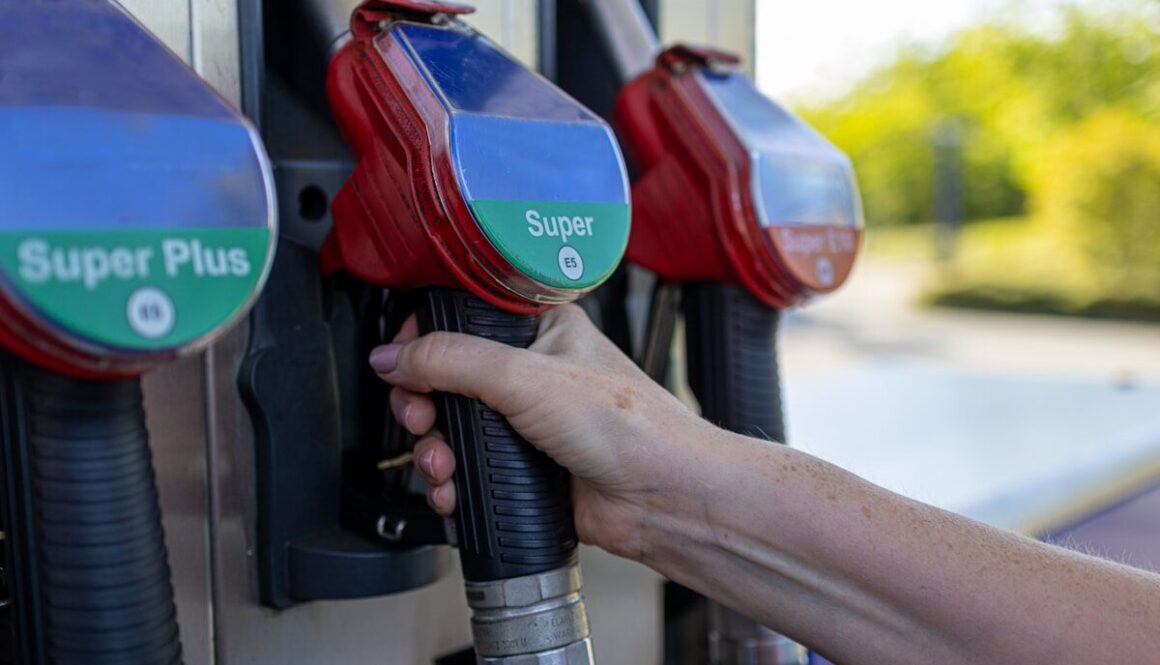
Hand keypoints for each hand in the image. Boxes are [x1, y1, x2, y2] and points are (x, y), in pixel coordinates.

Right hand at [369, 304, 710, 559]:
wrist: (662, 497)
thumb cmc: (628, 427)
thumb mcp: (526, 377)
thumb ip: (452, 360)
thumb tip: (393, 355)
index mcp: (540, 328)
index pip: (460, 318)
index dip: (423, 340)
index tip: (402, 365)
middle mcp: (531, 371)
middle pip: (445, 380)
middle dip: (423, 406)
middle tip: (423, 419)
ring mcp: (526, 422)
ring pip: (453, 430)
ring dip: (435, 452)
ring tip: (443, 466)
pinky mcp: (525, 468)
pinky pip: (470, 471)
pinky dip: (453, 484)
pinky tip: (455, 492)